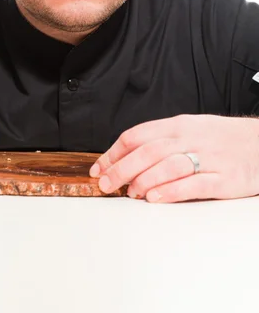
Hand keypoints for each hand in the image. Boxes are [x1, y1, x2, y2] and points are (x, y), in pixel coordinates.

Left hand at [89, 114, 258, 202]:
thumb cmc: (220, 137)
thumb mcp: (189, 129)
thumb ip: (160, 141)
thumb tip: (126, 157)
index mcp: (178, 125)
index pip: (137, 135)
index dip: (114, 152)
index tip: (99, 167)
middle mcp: (190, 138)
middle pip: (148, 151)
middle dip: (121, 169)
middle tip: (105, 184)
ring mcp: (208, 158)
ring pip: (167, 166)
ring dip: (143, 181)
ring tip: (129, 193)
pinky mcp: (223, 179)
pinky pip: (193, 185)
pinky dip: (170, 191)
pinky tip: (155, 198)